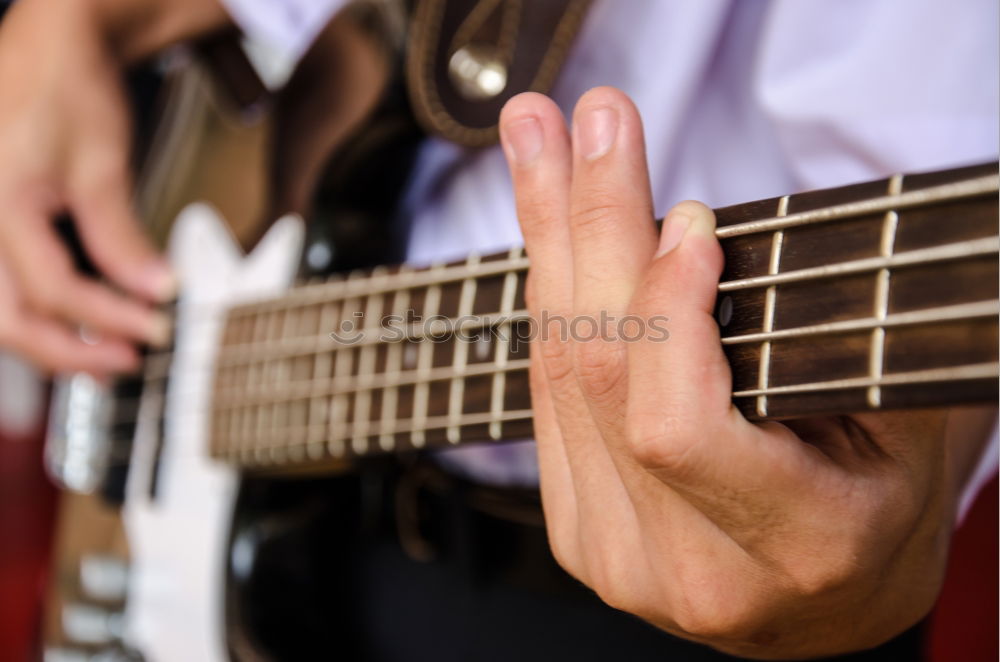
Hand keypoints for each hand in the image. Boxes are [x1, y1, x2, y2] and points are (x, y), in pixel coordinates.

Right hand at [0, 0, 227, 374]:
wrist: (47, 44)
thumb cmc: (67, 87)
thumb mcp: (101, 164)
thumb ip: (121, 235)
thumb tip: (154, 291)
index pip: (56, 291)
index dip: (110, 319)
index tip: (156, 329)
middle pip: (9, 318)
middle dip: (67, 351)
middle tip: (123, 363)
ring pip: (1, 307)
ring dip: (51, 338)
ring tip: (102, 353)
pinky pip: (5, 283)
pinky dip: (42, 308)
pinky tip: (80, 318)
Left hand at [499, 87, 964, 658]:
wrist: (833, 595)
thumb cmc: (886, 490)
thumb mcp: (903, 412)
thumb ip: (817, 340)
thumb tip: (686, 231)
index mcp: (794, 549)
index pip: (678, 427)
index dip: (666, 315)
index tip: (689, 215)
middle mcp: (689, 572)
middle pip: (598, 380)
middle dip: (590, 226)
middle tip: (582, 120)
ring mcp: (618, 560)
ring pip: (556, 374)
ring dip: (547, 241)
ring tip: (538, 141)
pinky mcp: (578, 534)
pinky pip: (546, 393)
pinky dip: (550, 296)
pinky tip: (549, 225)